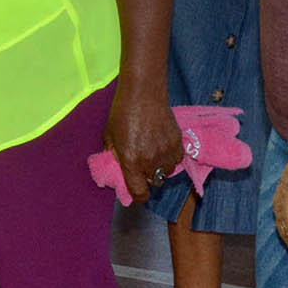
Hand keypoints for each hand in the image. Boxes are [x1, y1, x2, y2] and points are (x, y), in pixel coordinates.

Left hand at [107, 85, 183, 203]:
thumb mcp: (109, 136)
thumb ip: (112, 156)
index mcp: (131, 161)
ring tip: (152, 152)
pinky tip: (162, 145)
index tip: (136, 191)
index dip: (137, 196)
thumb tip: (117, 168)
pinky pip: (177, 160)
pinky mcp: (178, 143)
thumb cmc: (122, 111)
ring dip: (160, 167)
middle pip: (153, 183)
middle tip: (141, 164)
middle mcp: (150, 161)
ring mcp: (166, 152)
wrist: (144, 92)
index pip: (139, 193)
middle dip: (147, 177)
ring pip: (167, 172)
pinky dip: (171, 157)